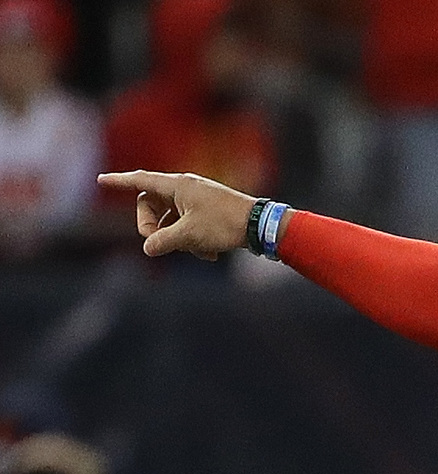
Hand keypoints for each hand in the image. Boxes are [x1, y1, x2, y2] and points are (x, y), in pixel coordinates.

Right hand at [96, 170, 257, 260]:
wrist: (261, 226)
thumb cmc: (224, 225)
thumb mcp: (188, 236)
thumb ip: (162, 241)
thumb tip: (148, 248)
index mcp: (177, 185)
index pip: (140, 181)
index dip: (119, 182)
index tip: (101, 180)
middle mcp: (185, 187)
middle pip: (151, 205)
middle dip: (152, 228)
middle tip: (161, 245)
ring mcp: (198, 199)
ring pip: (171, 219)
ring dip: (177, 239)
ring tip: (198, 252)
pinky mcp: (209, 210)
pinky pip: (188, 224)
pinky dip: (193, 240)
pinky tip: (209, 255)